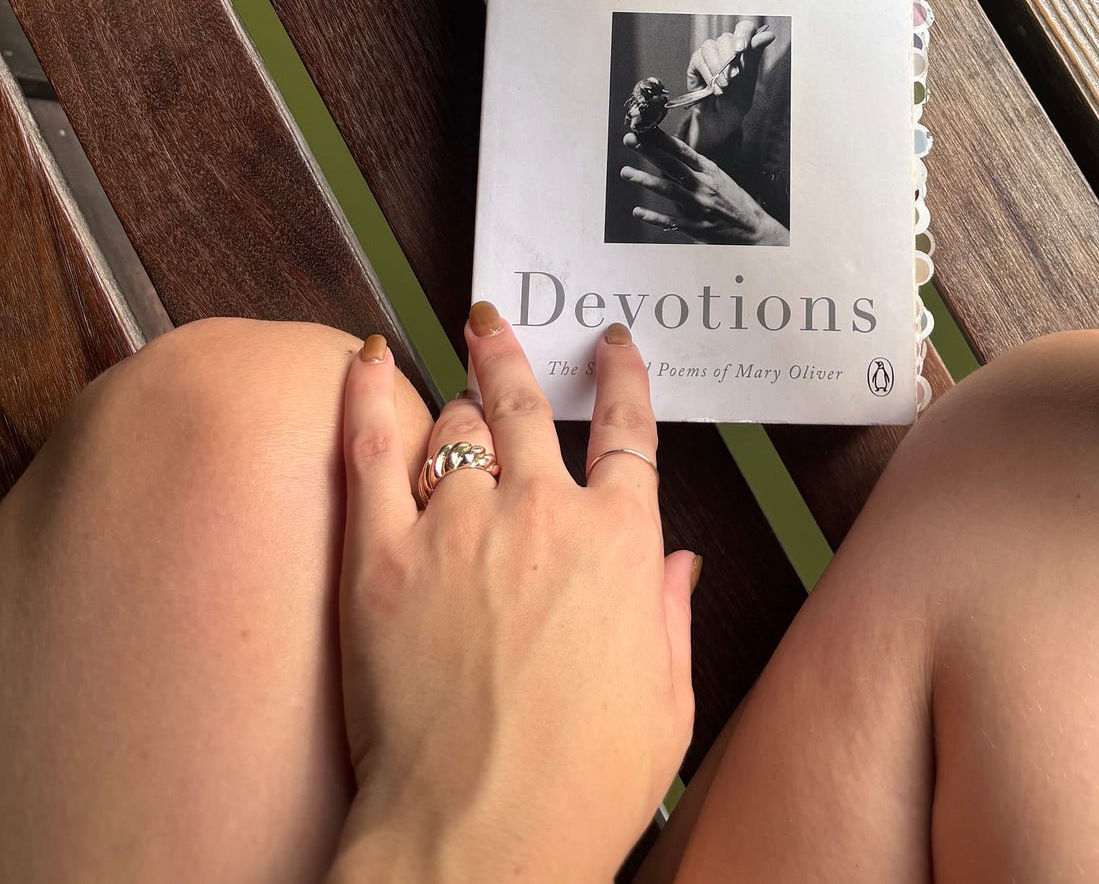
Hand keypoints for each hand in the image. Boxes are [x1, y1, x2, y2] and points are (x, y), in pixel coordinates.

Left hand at [327, 309, 696, 882]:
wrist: (481, 841)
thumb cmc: (582, 791)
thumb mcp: (668, 705)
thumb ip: (673, 618)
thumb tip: (680, 563)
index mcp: (620, 545)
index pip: (627, 431)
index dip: (621, 377)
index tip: (611, 347)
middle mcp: (543, 514)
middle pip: (527, 404)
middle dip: (512, 353)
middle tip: (495, 323)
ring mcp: (460, 527)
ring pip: (455, 425)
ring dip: (454, 406)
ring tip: (445, 398)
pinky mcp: (385, 555)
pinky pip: (371, 448)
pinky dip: (366, 395)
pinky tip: (361, 360)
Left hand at [621, 127, 788, 245]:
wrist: (755, 231)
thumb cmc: (735, 202)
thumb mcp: (719, 178)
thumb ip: (696, 168)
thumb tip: (672, 155)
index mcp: (709, 171)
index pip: (682, 150)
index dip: (662, 139)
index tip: (645, 128)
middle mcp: (704, 186)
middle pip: (672, 165)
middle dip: (649, 151)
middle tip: (630, 140)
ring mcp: (700, 206)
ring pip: (669, 190)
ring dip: (645, 180)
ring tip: (626, 172)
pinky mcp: (697, 227)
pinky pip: (672, 221)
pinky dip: (654, 217)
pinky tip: (638, 212)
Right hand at [684, 18, 774, 155]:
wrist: (719, 120)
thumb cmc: (736, 101)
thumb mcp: (748, 80)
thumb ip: (754, 56)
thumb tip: (769, 34)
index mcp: (744, 48)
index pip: (745, 28)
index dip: (744, 33)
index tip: (742, 49)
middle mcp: (726, 46)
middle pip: (727, 37)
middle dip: (730, 59)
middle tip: (733, 78)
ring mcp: (710, 53)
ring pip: (711, 46)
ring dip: (719, 68)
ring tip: (724, 88)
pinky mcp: (696, 61)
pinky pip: (700, 58)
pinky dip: (708, 73)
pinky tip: (713, 86)